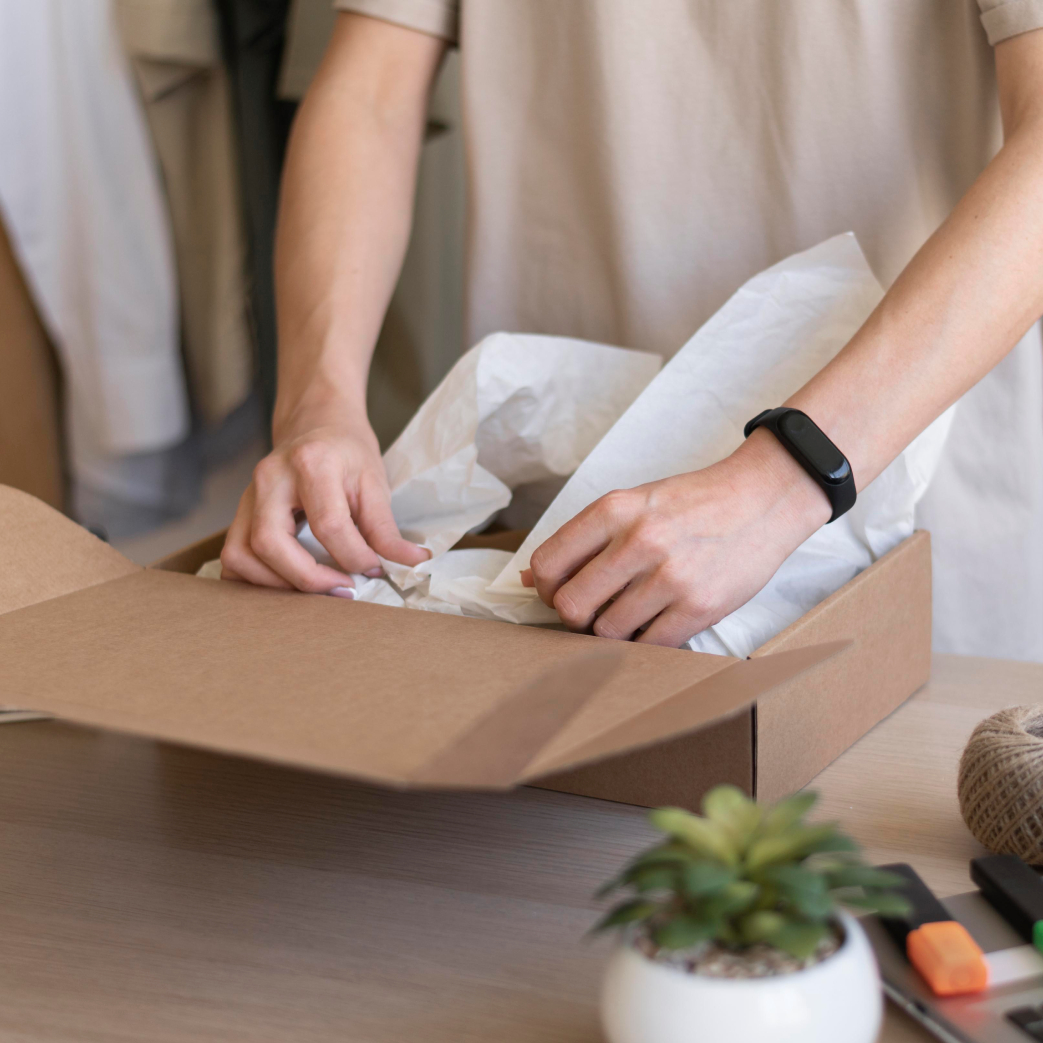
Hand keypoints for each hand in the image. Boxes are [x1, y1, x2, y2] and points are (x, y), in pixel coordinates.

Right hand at [220, 408, 428, 593]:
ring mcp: (247, 495)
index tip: (374, 569)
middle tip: (343, 589)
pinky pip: (232, 556)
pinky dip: (255, 579)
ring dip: (277, 584)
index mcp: (310, 463)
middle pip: (269, 543)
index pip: (328, 525)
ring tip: (317, 587)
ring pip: (240, 554)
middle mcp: (270, 478)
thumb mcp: (374, 482)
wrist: (316, 422)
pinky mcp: (239, 512)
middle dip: (308, 579)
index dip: (354, 557)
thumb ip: (386, 528)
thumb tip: (411, 562)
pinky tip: (289, 580)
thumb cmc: (347, 451)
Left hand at [524, 430, 831, 646]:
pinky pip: (649, 645)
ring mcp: (670, 576)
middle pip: (571, 606)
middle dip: (574, 617)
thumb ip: (584, 539)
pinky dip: (643, 644)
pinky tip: (652, 625)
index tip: (560, 593)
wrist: (764, 497)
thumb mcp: (634, 503)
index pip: (549, 564)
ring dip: (610, 633)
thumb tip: (532, 578)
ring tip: (628, 616)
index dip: (547, 588)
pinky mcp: (700, 606)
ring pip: (607, 632)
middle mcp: (638, 541)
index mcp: (614, 509)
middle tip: (591, 613)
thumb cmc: (694, 502)